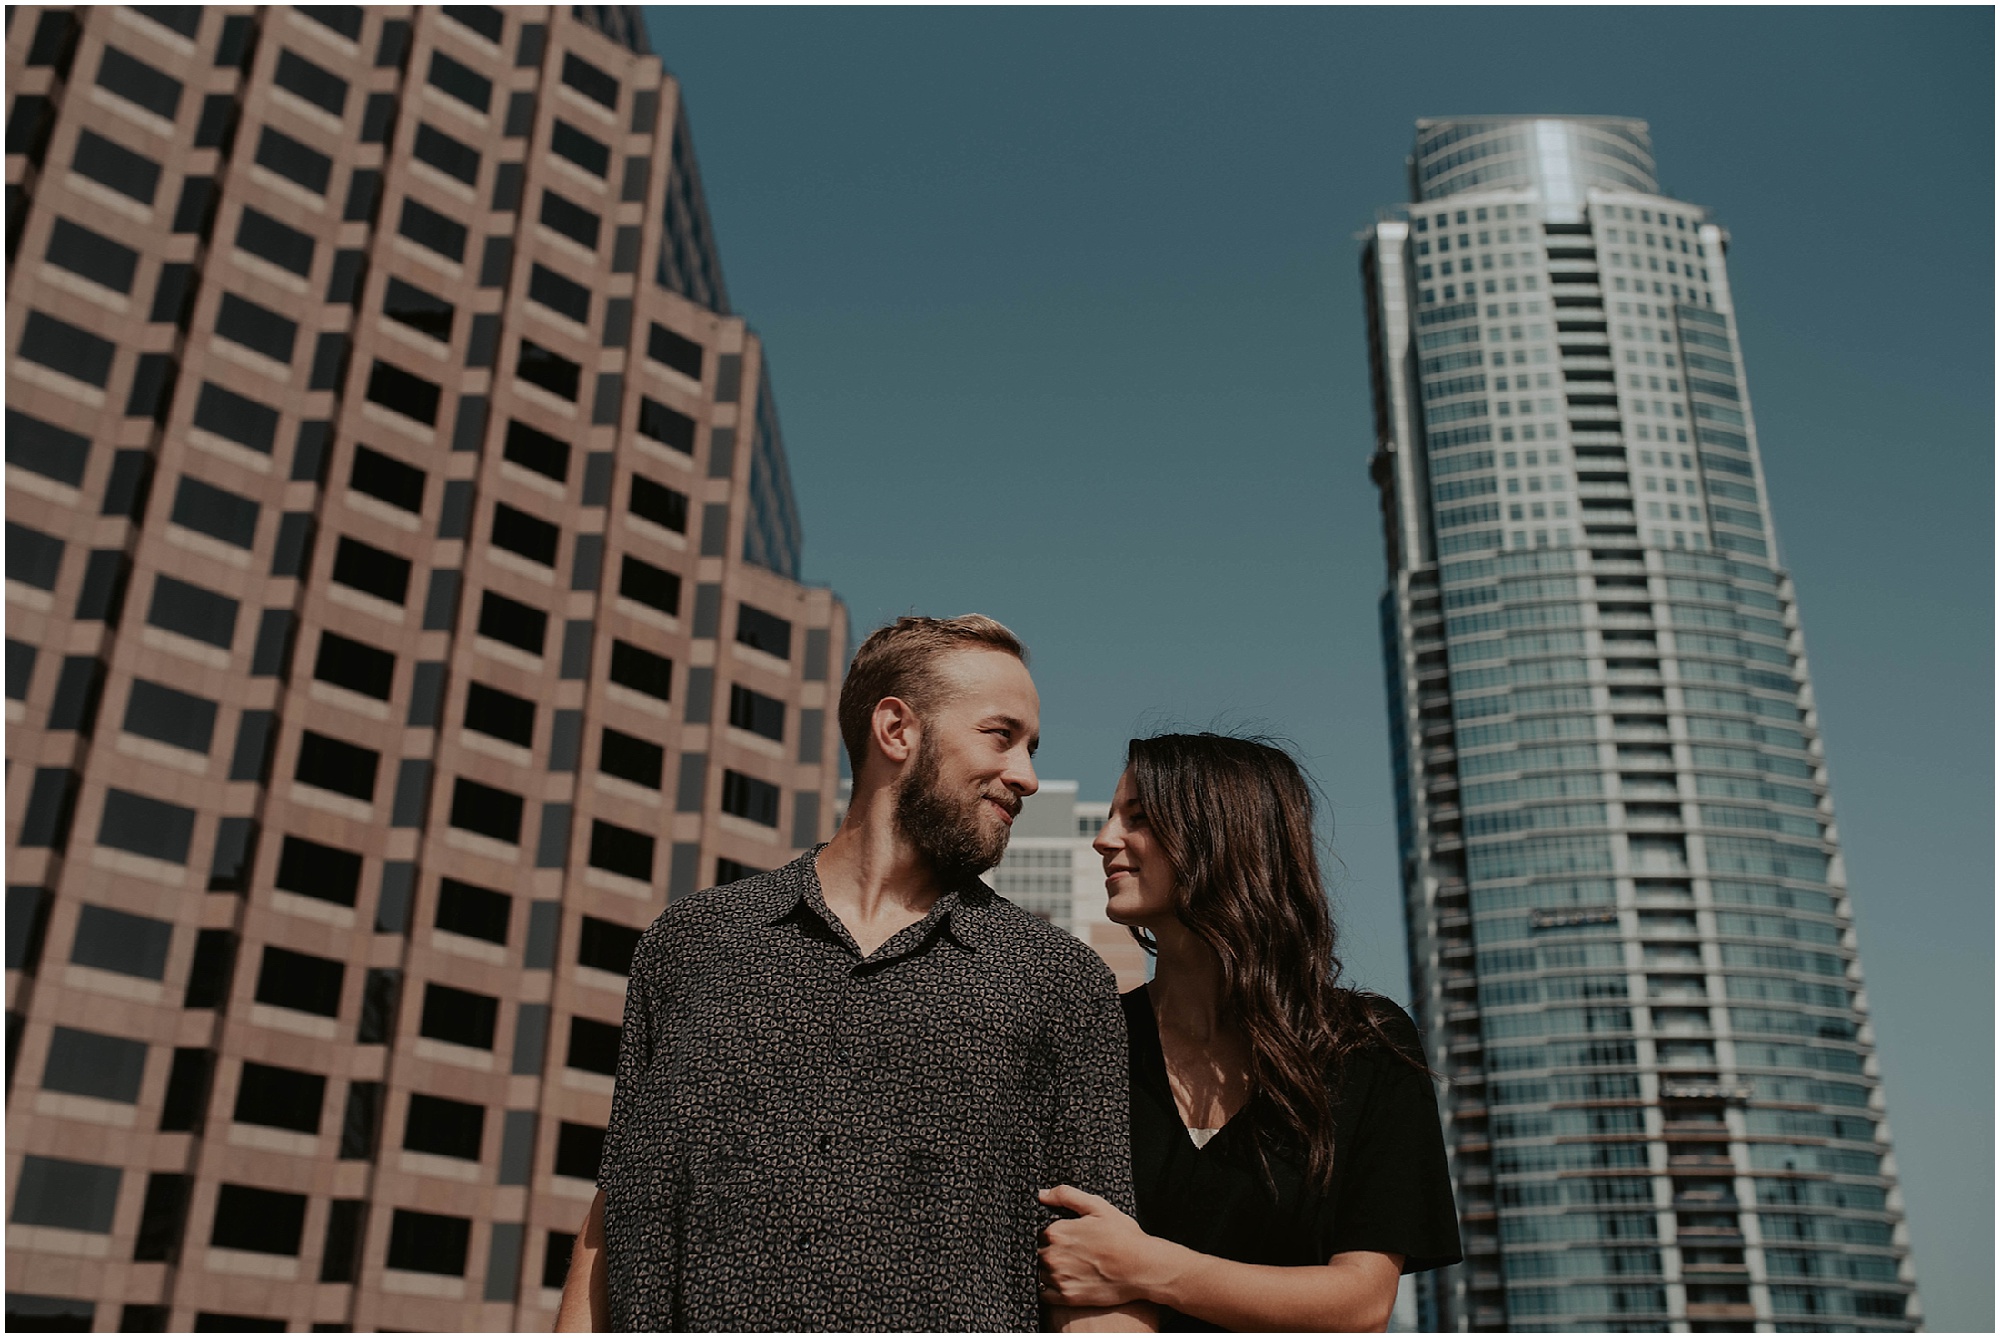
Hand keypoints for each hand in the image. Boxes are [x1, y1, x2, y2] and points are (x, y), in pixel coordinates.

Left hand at [1037, 1185, 1173, 1309]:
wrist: (1143, 1268)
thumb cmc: (1124, 1237)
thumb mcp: (1098, 1207)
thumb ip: (1067, 1195)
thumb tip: (1042, 1194)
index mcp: (1057, 1232)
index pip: (1040, 1233)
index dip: (1053, 1234)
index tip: (1066, 1238)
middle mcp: (1053, 1256)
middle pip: (1038, 1253)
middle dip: (1050, 1251)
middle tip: (1072, 1253)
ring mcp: (1059, 1278)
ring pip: (1040, 1273)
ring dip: (1049, 1270)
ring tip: (1071, 1267)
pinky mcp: (1067, 1297)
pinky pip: (1045, 1293)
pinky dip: (1050, 1288)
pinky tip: (1067, 1282)